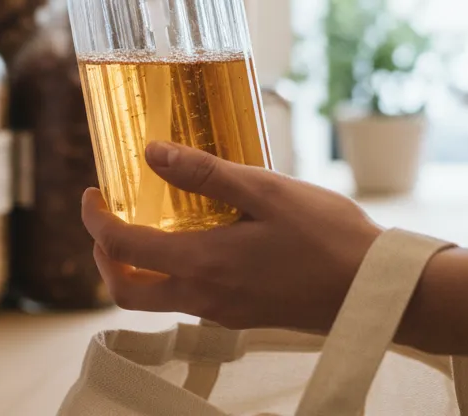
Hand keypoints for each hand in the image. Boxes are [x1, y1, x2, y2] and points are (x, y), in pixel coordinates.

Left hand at [81, 142, 380, 332]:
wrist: (377, 289)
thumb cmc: (326, 235)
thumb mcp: (265, 189)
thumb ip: (204, 172)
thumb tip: (150, 152)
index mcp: (203, 264)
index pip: (122, 249)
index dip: (95, 220)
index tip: (90, 192)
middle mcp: (205, 298)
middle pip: (127, 291)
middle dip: (104, 255)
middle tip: (106, 216)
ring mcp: (224, 312)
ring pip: (156, 299)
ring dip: (136, 265)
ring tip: (146, 219)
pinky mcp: (243, 316)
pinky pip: (188, 300)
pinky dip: (170, 272)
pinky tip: (195, 237)